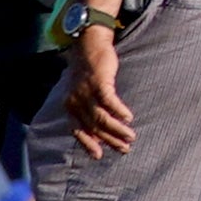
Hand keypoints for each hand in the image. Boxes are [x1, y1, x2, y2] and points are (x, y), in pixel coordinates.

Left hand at [66, 28, 133, 158]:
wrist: (88, 44)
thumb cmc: (87, 69)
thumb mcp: (81, 92)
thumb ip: (87, 110)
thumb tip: (97, 132)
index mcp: (69, 106)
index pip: (77, 131)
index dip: (88, 144)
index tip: (99, 156)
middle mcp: (75, 101)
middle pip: (93, 127)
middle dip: (109, 140)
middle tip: (124, 148)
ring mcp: (86, 92)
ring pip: (102, 118)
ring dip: (117, 130)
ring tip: (130, 137)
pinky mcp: (99, 82)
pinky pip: (110, 102)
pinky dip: (120, 111)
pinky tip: (129, 118)